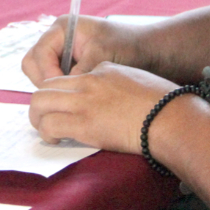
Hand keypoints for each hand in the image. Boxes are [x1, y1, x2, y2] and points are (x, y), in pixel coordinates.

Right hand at [21, 16, 141, 84]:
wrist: (146, 52)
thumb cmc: (126, 46)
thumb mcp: (102, 56)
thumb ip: (80, 71)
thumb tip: (64, 89)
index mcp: (62, 28)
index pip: (40, 53)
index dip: (48, 73)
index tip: (64, 89)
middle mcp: (58, 40)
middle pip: (33, 63)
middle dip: (44, 80)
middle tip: (64, 95)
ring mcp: (61, 54)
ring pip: (40, 73)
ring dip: (52, 87)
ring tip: (72, 96)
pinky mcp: (68, 67)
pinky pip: (54, 81)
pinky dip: (61, 90)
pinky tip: (77, 97)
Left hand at [30, 62, 174, 151]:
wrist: (171, 119)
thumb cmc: (164, 103)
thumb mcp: (136, 79)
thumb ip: (116, 81)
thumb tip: (107, 94)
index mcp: (101, 69)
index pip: (66, 77)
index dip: (59, 93)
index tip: (62, 107)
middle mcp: (87, 82)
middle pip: (45, 86)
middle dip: (40, 103)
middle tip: (46, 118)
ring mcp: (84, 102)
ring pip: (39, 103)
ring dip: (38, 118)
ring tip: (47, 131)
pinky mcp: (84, 124)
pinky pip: (49, 125)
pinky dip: (46, 133)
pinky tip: (56, 140)